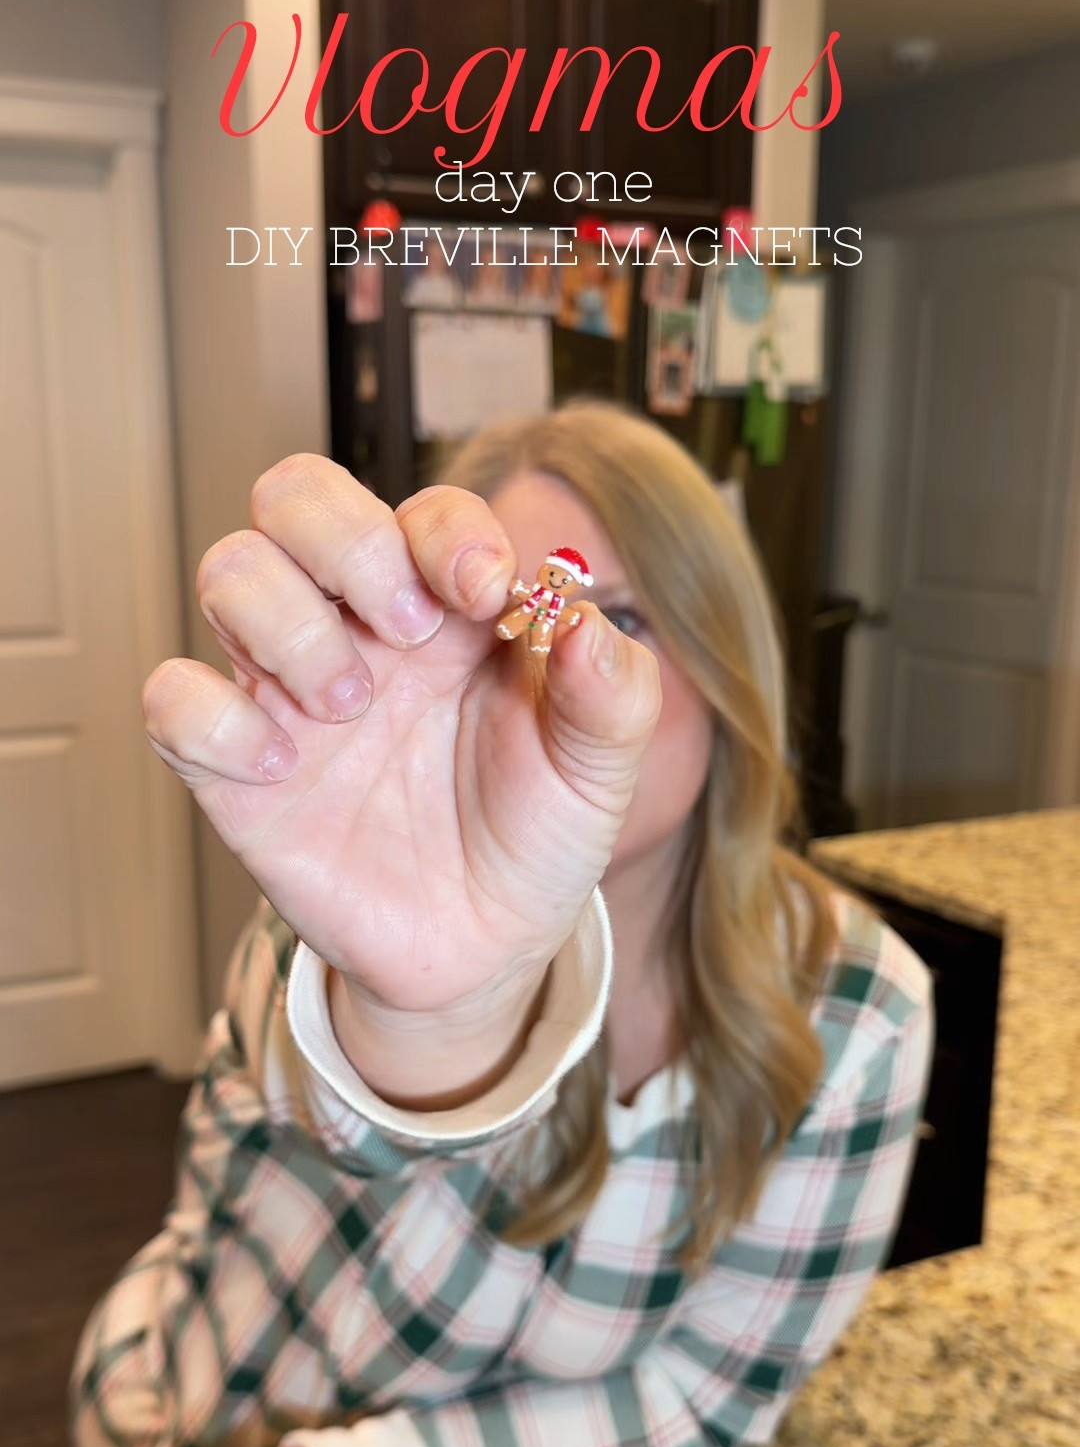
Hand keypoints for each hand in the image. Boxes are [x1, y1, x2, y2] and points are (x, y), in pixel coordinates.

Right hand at [142, 457, 660, 1014]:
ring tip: (352, 707)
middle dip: (346, 539)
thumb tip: (585, 620)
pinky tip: (279, 768)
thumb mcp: (600, 770)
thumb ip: (614, 690)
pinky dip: (212, 717)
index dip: (448, 532)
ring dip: (289, 623)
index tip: (487, 595)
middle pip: (296, 497)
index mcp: (448, 607)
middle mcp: (359, 629)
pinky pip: (173, 700)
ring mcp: (289, 691)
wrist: (484, 950)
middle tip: (407, 631)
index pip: (423, 511)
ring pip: (230, 572)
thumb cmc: (532, 836)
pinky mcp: (234, 767)